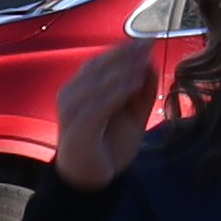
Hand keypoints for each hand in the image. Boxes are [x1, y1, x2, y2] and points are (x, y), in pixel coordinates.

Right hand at [53, 37, 159, 189]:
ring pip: (97, 83)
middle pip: (97, 67)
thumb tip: (151, 63)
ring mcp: (71, 112)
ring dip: (123, 69)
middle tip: (148, 44)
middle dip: (124, 54)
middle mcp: (70, 95)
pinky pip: (98, 106)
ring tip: (146, 60)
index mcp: (79, 88)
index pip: (99, 61)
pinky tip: (136, 83)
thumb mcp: (131, 115)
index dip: (122, 49)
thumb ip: (141, 92)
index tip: (147, 39)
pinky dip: (118, 92)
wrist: (90, 181)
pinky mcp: (78, 130)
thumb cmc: (107, 145)